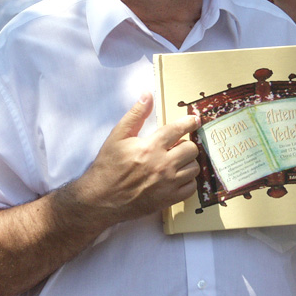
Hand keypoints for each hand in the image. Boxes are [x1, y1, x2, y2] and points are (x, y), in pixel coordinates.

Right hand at [75, 93, 200, 225]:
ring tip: (176, 162)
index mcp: (150, 147)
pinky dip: (188, 181)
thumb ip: (135, 115)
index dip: (188, 122)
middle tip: (176, 146)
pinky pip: (191, 188)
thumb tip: (147, 95)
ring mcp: (167, 184)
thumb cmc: (108, 166)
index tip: (194, 120)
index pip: (178, 130)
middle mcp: (162, 165)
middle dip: (186, 144)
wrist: (101, 199)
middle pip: (191, 149)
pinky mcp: (168, 199)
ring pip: (194, 168)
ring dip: (187, 163)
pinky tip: (177, 177)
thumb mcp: (117, 136)